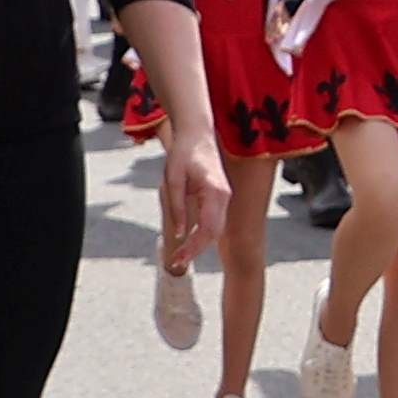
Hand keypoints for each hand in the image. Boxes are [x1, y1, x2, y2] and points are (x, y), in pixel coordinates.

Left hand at [154, 134, 222, 266]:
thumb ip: (177, 208)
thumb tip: (181, 234)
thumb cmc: (184, 153)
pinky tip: (188, 241)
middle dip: (196, 250)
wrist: (196, 134)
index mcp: (215, 192)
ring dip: (199, 244)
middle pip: (214, 232)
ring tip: (180, 256)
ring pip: (216, 228)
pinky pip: (214, 220)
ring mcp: (224, 197)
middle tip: (176, 263)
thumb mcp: (172, 180)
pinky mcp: (219, 197)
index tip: (178, 259)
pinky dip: (202, 234)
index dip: (193, 247)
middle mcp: (224, 196)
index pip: (207, 228)